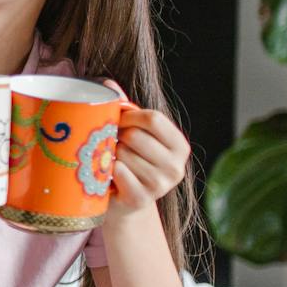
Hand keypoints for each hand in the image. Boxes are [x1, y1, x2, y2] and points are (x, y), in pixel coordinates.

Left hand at [101, 80, 189, 211]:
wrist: (127, 203)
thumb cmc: (131, 162)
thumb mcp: (135, 134)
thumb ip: (125, 109)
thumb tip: (106, 83)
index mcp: (179, 146)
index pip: (153, 118)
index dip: (129, 115)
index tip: (118, 120)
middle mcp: (176, 166)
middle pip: (135, 136)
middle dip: (117, 136)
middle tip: (111, 143)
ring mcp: (160, 185)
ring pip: (124, 155)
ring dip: (110, 155)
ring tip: (111, 161)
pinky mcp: (141, 199)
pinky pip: (118, 173)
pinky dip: (108, 171)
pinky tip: (109, 175)